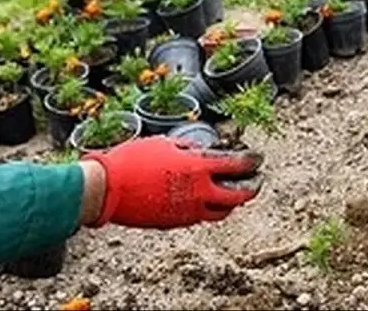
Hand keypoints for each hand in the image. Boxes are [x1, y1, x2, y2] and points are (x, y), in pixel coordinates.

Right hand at [82, 136, 262, 229]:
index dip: (251, 161)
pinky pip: (202, 217)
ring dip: (233, 202)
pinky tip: (208, 201)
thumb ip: (188, 149)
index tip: (258, 159)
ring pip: (222, 211)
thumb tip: (201, 150)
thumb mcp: (164, 144)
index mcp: (197, 168)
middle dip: (252, 187)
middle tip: (256, 181)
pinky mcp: (176, 222)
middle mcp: (198, 192)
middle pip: (238, 195)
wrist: (108, 188)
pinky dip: (210, 209)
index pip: (236, 165)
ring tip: (236, 194)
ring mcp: (188, 210)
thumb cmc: (132, 160)